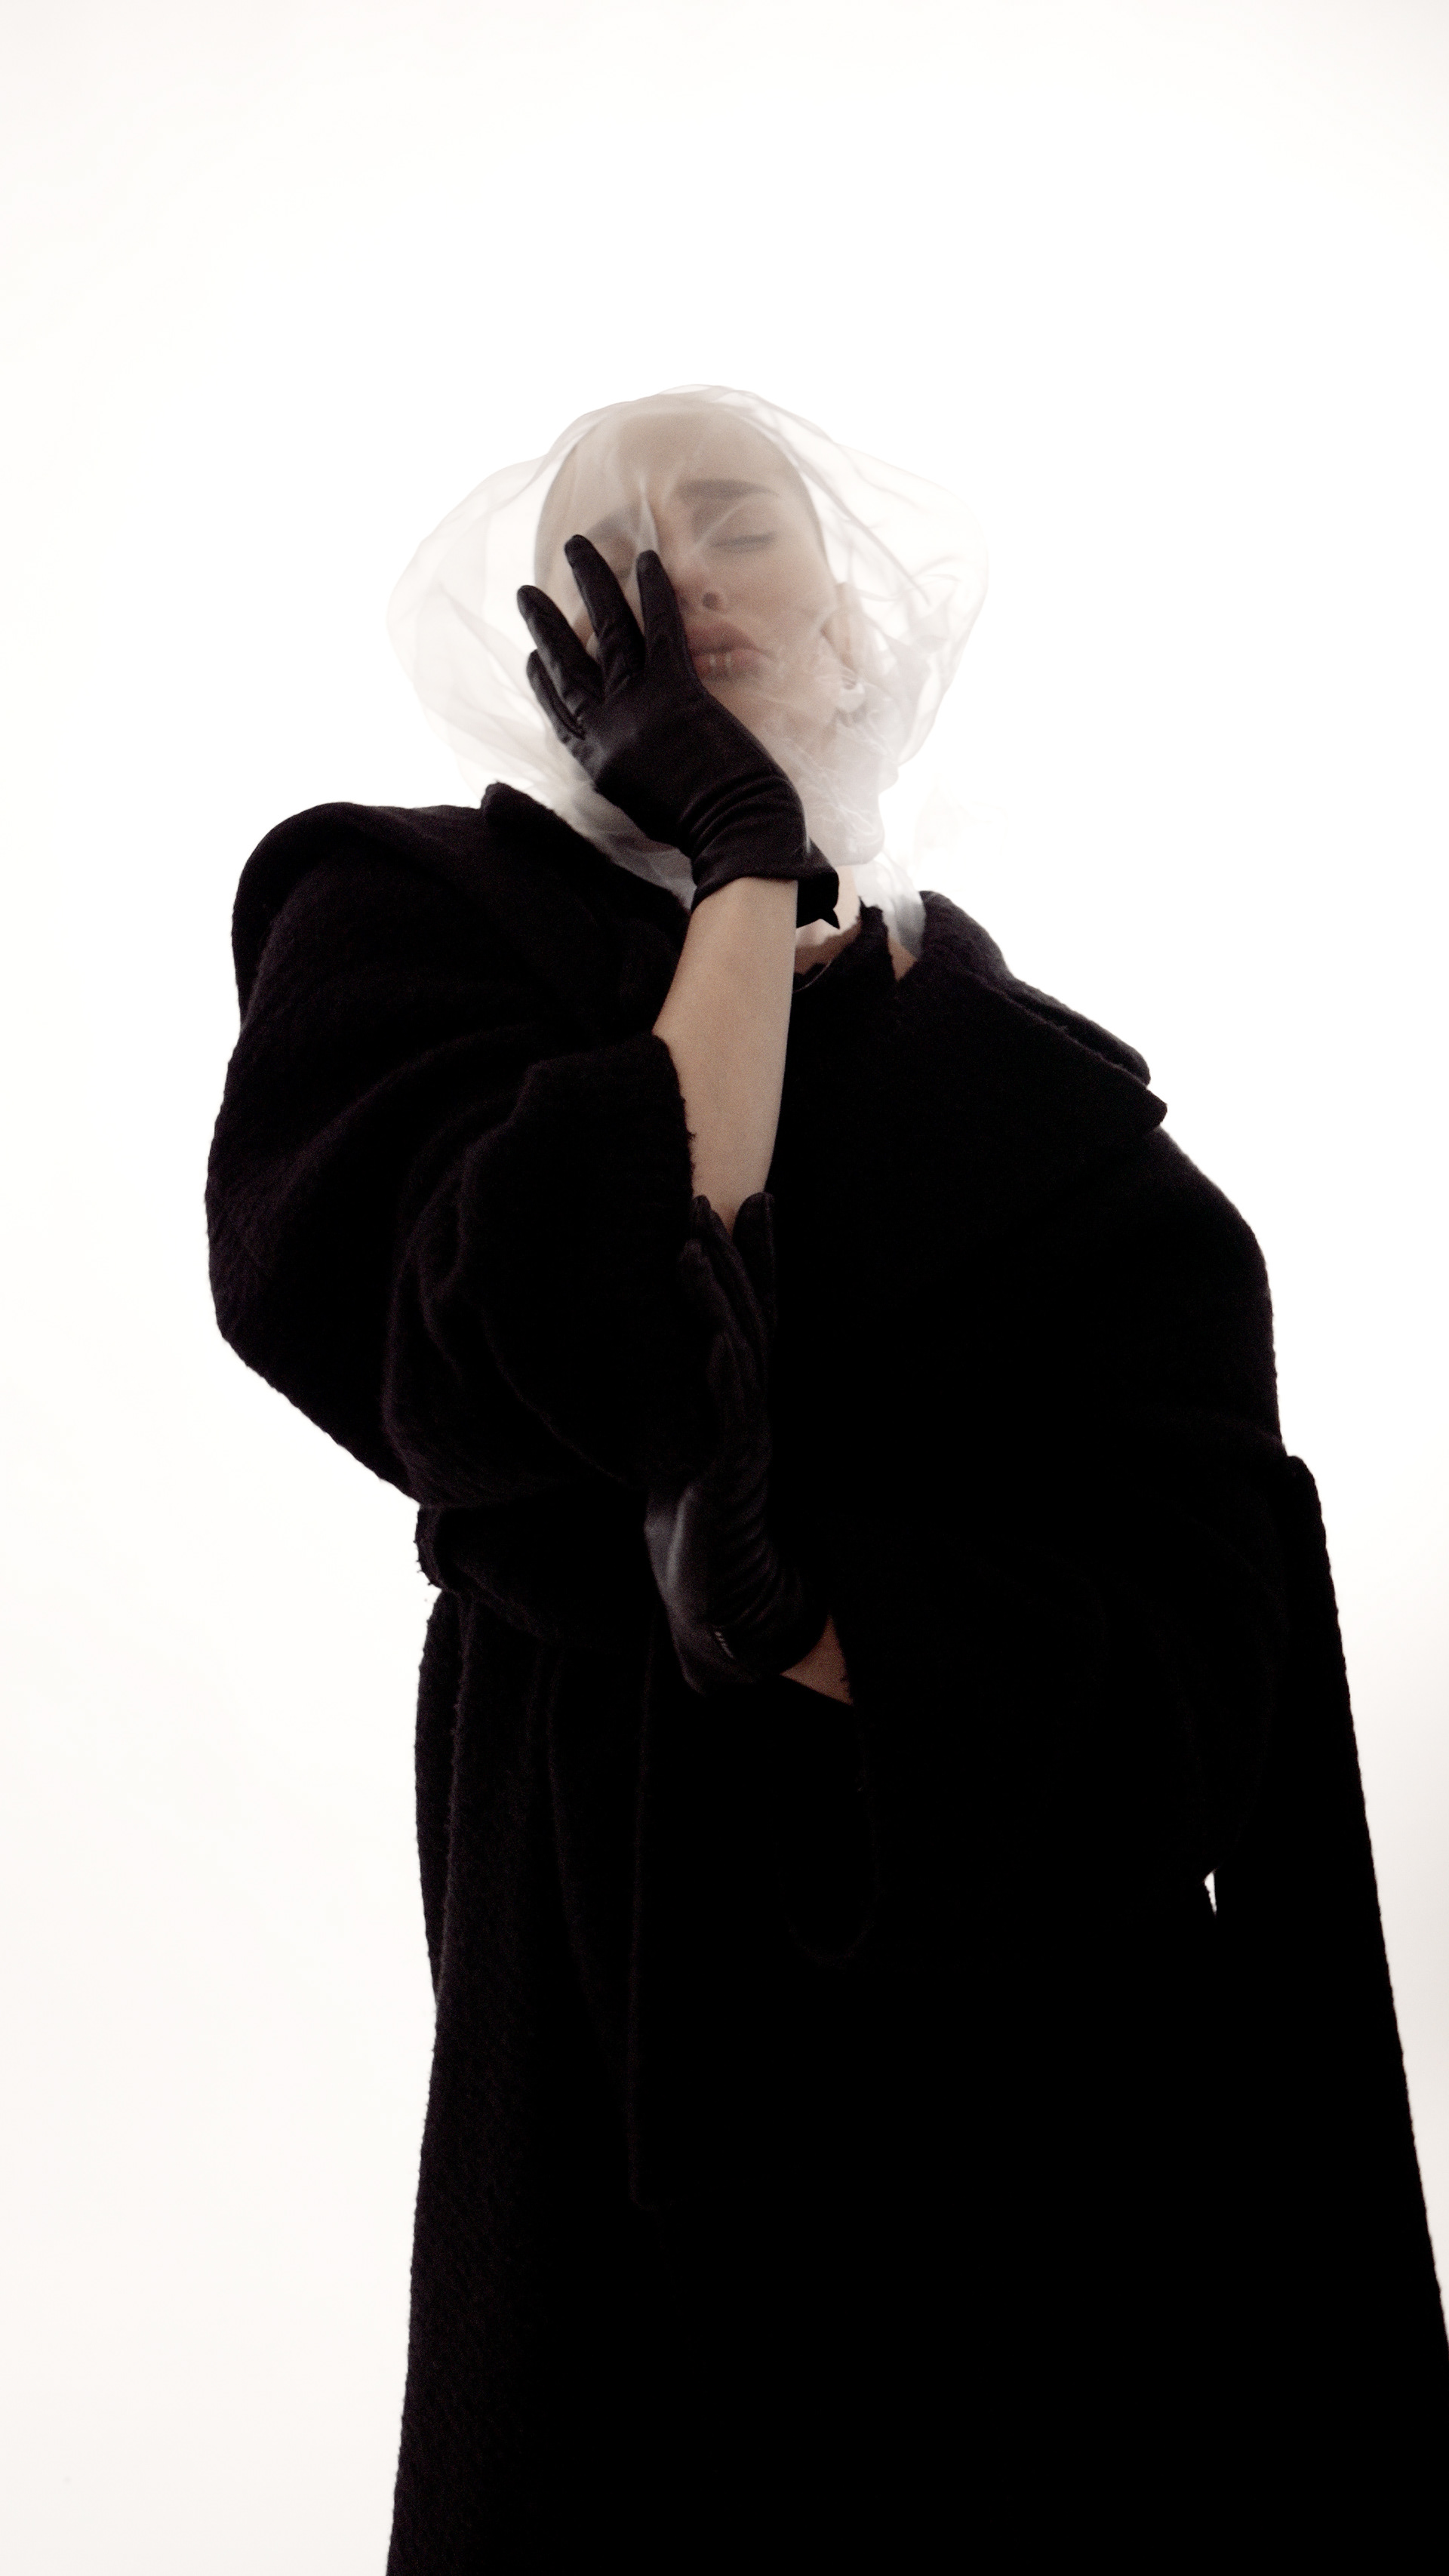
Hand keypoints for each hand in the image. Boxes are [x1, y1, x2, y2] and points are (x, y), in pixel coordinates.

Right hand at [517, 539, 838, 926]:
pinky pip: (661, 630)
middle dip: (546, 625)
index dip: (542, 683)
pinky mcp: (678, 692)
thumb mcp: (641, 812)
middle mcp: (608, 730)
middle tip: (527, 592)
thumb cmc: (702, 834)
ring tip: (576, 545)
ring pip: (609, 632)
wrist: (735, 836)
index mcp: (597, 763)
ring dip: (592, 583)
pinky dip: (654, 592)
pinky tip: (645, 559)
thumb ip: (624, 778)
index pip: (559, 714)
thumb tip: (621, 758)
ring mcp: (640, 707)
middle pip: (569, 665)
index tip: (530, 656)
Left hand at [644, 1193, 829, 1692]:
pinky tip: (713, 1338)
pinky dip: (724, 1374)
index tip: (753, 1197)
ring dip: (716, 1296)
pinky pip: (734, 1415)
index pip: (755, 1315)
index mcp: (743, 1402)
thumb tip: (668, 1368)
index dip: (758, 1259)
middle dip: (732, 1256)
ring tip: (693, 1244)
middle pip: (748, 1317)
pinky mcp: (733, 1478)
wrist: (724, 1611)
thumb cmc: (698, 1540)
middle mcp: (753, 1412)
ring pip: (738, 1352)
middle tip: (707, 1195)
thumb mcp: (683, 1458)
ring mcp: (747, 1441)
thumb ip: (685, 1413)